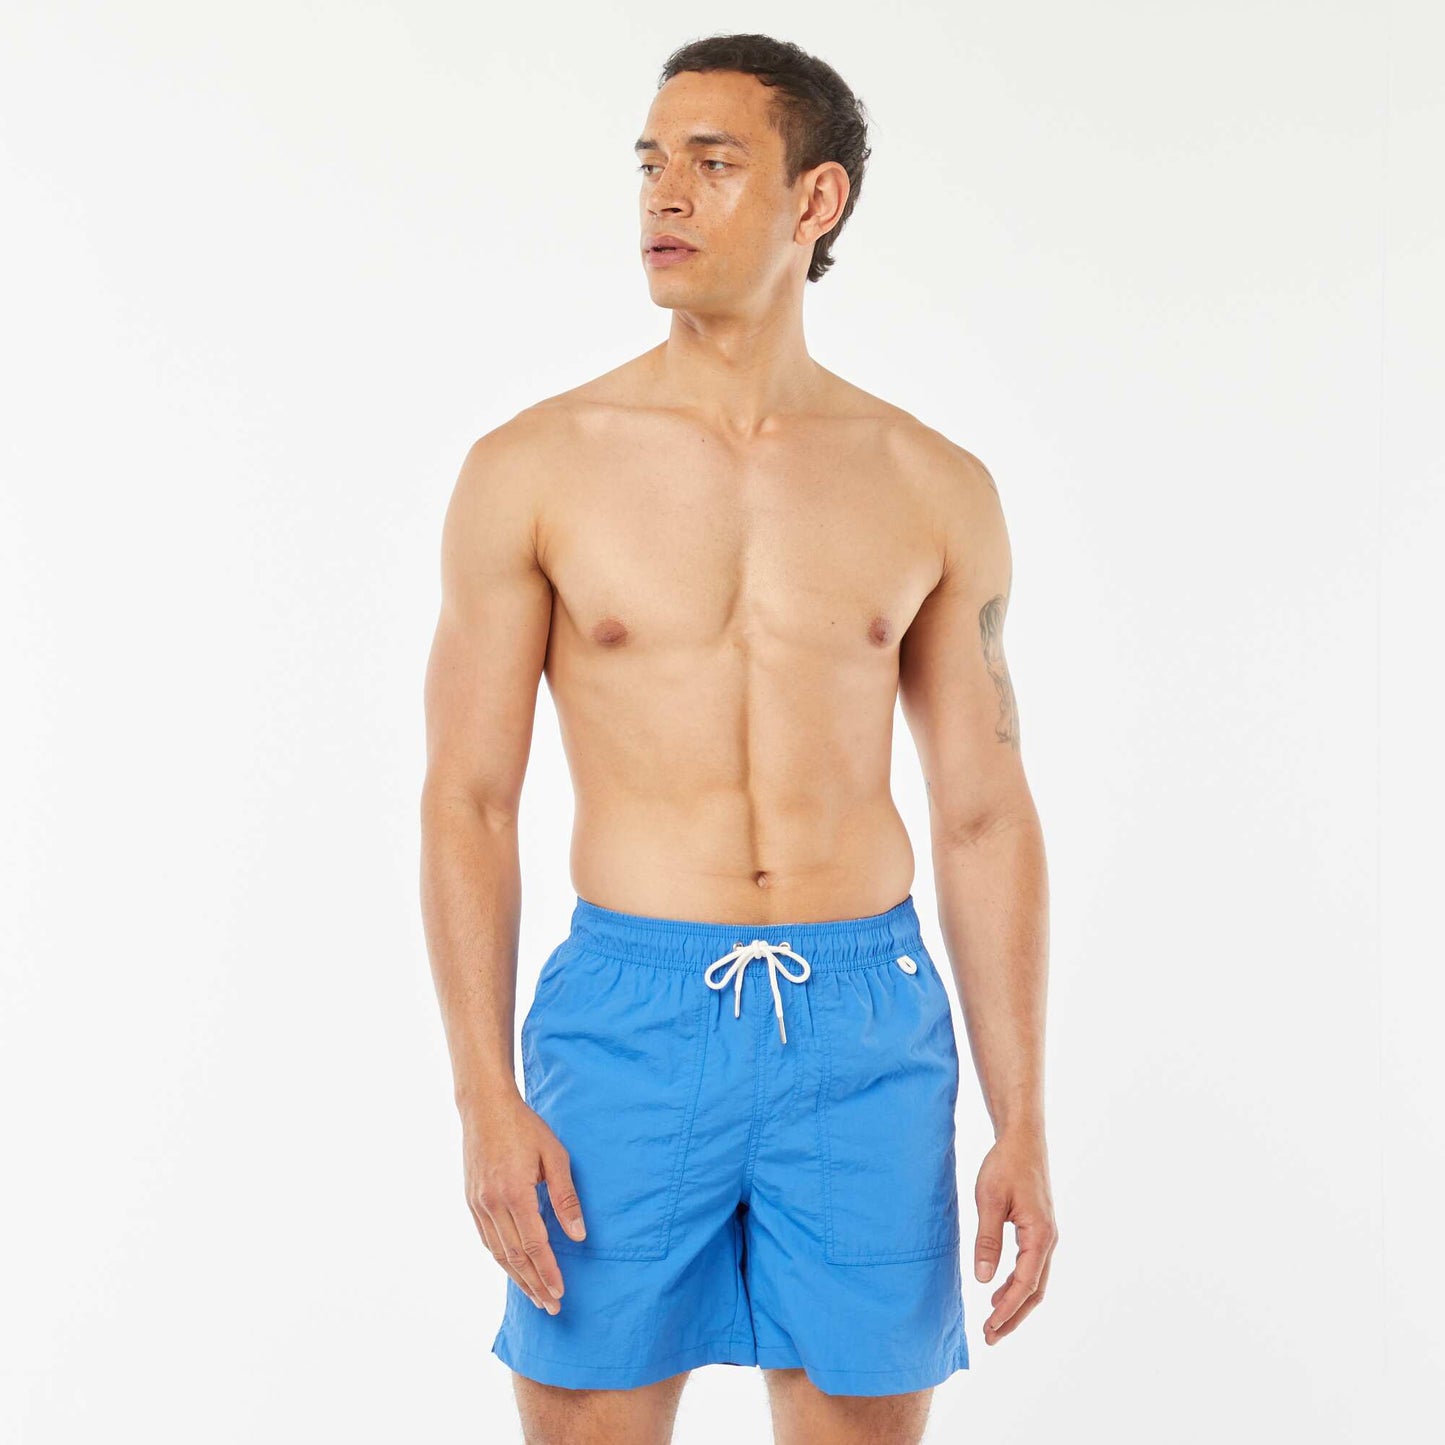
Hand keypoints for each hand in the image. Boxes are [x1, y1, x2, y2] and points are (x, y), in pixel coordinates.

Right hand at [461, 1091, 586, 1313]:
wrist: (484, 1107)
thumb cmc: (525, 1127)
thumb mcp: (554, 1155)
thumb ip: (565, 1196)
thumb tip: (578, 1235)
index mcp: (514, 1192)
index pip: (534, 1244)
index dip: (548, 1272)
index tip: (561, 1293)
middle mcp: (492, 1203)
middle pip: (515, 1256)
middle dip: (534, 1284)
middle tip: (551, 1306)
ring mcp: (478, 1203)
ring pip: (498, 1252)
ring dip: (518, 1278)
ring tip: (535, 1296)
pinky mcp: (471, 1201)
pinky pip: (487, 1239)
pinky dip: (501, 1259)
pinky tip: (514, 1268)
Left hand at [973, 1131, 1056, 1342]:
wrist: (1022, 1140)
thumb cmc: (1005, 1165)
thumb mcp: (989, 1199)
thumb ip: (987, 1240)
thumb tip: (984, 1279)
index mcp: (1040, 1235)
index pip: (1025, 1284)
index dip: (1007, 1310)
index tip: (989, 1328)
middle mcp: (1049, 1240)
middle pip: (1035, 1291)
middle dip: (1013, 1316)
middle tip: (991, 1337)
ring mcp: (1046, 1236)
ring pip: (1035, 1281)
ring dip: (1015, 1303)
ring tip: (993, 1322)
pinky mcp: (1039, 1230)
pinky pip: (1032, 1267)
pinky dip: (1017, 1284)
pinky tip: (999, 1290)